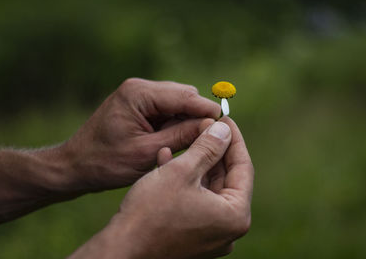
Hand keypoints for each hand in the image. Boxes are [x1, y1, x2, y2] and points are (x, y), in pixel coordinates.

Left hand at [61, 78, 220, 191]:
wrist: (76, 165)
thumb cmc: (106, 162)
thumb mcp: (147, 152)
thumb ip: (181, 136)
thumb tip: (213, 126)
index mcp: (139, 94)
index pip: (185, 96)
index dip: (208, 111)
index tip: (228, 126)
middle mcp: (139, 87)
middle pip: (184, 95)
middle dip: (198, 115)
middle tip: (210, 139)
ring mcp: (138, 94)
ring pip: (177, 102)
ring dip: (187, 119)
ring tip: (193, 142)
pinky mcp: (139, 104)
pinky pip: (167, 109)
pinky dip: (175, 122)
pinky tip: (177, 139)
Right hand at [69, 117, 253, 258]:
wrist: (122, 248)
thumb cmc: (151, 211)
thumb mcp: (182, 171)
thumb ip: (208, 148)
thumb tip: (224, 130)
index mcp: (234, 216)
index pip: (243, 168)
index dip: (233, 139)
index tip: (225, 120)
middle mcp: (227, 229)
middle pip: (225, 178)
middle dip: (211, 150)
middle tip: (202, 126)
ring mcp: (210, 235)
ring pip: (207, 188)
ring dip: (194, 163)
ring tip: (180, 141)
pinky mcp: (193, 236)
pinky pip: (195, 201)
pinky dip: (184, 182)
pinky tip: (167, 161)